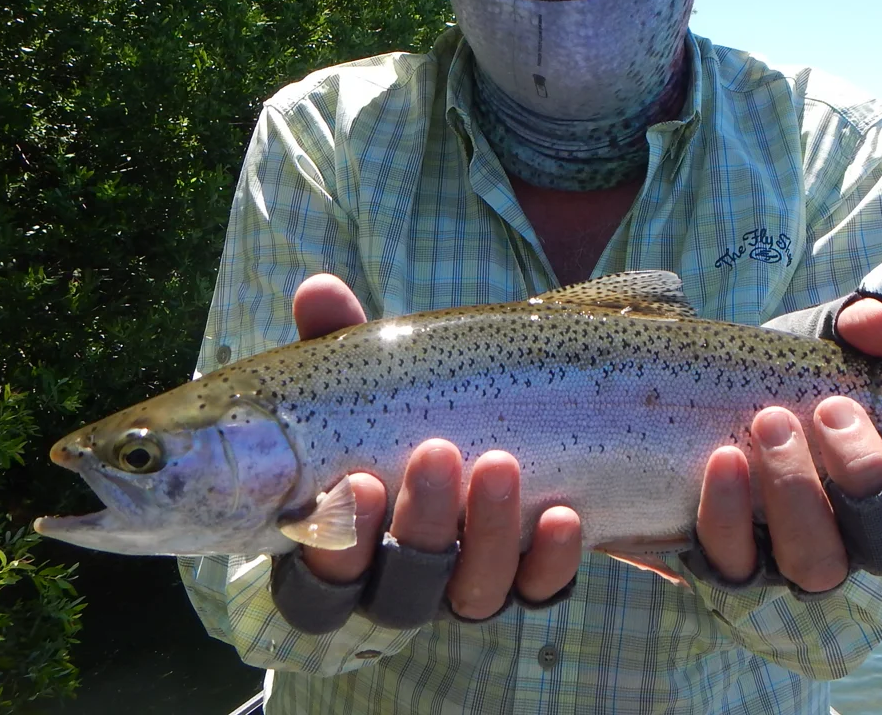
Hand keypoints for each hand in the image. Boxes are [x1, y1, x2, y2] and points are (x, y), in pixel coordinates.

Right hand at [291, 274, 581, 619]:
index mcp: (343, 545)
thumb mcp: (373, 371)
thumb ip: (337, 339)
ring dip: (487, 532)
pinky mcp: (527, 581)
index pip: (321, 585)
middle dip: (419, 523)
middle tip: (437, 452)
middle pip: (400, 592)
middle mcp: (400, 583)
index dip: (338, 544)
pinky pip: (540, 590)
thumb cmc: (407, 402)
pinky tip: (564, 515)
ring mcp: (466, 586)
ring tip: (501, 462)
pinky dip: (550, 560)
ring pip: (472, 594)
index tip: (360, 480)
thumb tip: (316, 287)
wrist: (505, 422)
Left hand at [695, 298, 881, 591]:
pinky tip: (724, 459)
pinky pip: (737, 562)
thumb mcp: (828, 342)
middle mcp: (861, 538)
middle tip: (831, 409)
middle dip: (866, 475)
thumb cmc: (792, 373)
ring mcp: (799, 558)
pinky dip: (728, 513)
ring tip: (770, 422)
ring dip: (798, 493)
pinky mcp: (735, 564)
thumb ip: (865, 329)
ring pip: (819, 565)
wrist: (702, 393)